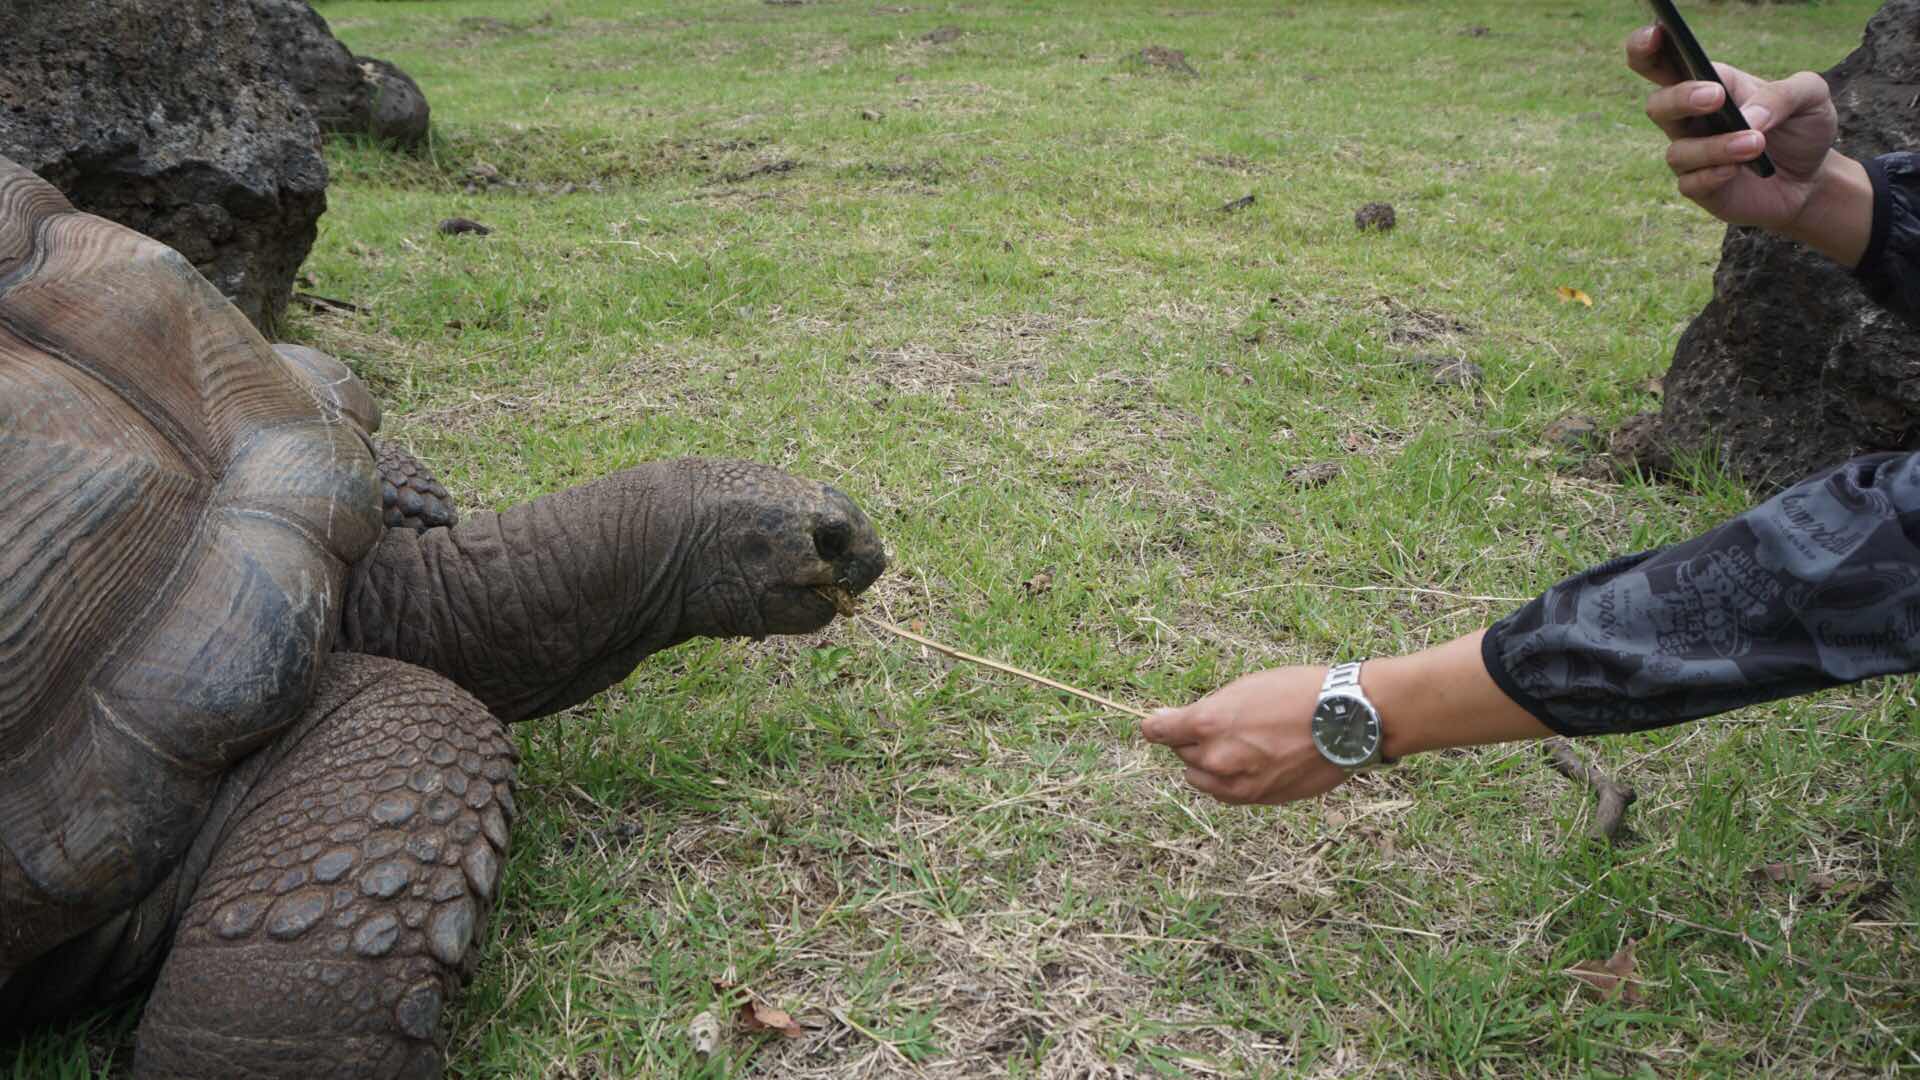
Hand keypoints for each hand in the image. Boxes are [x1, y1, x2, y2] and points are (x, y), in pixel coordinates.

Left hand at [1139, 666, 1348, 804]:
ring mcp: (1235, 782)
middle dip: (1191, 740)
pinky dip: (1225, 781)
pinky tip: (1248, 763)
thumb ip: (1206, 709)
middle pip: (1181, 752)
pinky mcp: (1255, 798)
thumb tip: (1167, 721)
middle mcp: (1216, 756)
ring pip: (1198, 776)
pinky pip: (1222, 793)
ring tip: (1239, 745)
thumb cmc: (1299, 692)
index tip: (1159, 724)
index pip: (1157, 731)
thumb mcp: (1246, 687)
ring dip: (1206, 763)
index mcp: (1208, 721)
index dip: (1158, 726)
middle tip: (1222, 726)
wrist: (1347, 720)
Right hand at [1627, 24, 1838, 232]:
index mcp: (1709, 84)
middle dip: (1679, 98)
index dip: (1645, 47)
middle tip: (1714, 96)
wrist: (1812, 179)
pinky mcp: (1700, 188)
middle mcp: (1691, 120)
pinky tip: (1736, 170)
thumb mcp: (1811, 96)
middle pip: (1657, 104)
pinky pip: (1690, 183)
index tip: (1656, 34)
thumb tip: (1747, 118)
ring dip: (1715, 146)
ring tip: (1756, 144)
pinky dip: (1713, 175)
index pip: (1662, 62)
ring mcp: (1693, 155)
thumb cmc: (1802, 128)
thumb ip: (1783, 94)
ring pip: (1678, 150)